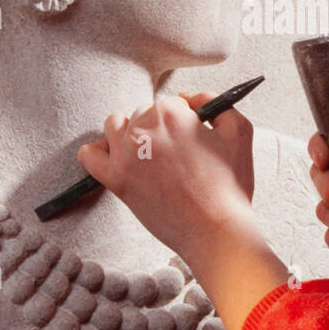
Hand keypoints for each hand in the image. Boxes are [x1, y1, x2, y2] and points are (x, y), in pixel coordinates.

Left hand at [77, 92, 259, 265]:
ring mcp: (125, 154)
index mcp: (171, 113)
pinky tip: (115, 160)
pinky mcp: (115, 180)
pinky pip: (89, 156)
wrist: (216, 231)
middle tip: (179, 156)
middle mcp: (143, 128)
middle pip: (144, 114)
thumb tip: (191, 98)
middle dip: (160, 129)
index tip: (192, 138)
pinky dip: (98, 152)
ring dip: (129, 134)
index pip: (172, 104)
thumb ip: (214, 102)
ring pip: (115, 127)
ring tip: (149, 155)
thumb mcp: (239, 130)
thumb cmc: (230, 185)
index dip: (185, 120)